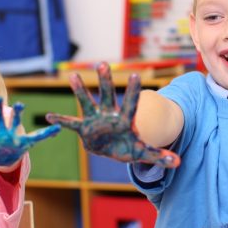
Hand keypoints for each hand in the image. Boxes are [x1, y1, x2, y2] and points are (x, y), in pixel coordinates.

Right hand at [45, 64, 179, 167]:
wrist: (114, 148)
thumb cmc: (129, 147)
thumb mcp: (143, 152)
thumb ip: (159, 156)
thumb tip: (178, 163)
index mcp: (125, 120)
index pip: (130, 103)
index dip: (132, 91)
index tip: (135, 75)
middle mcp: (109, 115)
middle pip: (108, 96)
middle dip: (105, 81)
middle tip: (102, 64)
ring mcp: (95, 120)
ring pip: (87, 103)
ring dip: (80, 91)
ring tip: (72, 76)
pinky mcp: (84, 129)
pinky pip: (71, 124)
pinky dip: (60, 121)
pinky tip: (48, 116)